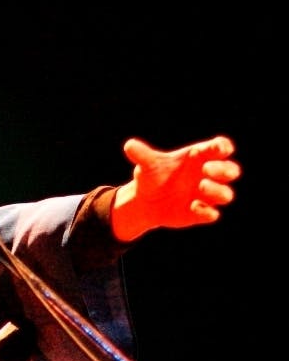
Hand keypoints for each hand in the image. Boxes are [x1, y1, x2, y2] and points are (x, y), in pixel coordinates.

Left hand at [111, 135, 240, 241]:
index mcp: (199, 158)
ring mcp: (207, 195)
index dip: (223, 147)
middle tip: (207, 169)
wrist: (145, 201)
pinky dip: (206, 211)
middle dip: (224, 169)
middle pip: (231, 170)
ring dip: (218, 190)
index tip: (219, 149)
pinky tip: (193, 206)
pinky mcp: (201, 213)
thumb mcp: (147, 165)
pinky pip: (212, 214)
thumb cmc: (152, 176)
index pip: (220, 148)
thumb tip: (129, 146)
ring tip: (201, 186)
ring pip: (226, 194)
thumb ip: (142, 155)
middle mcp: (208, 176)